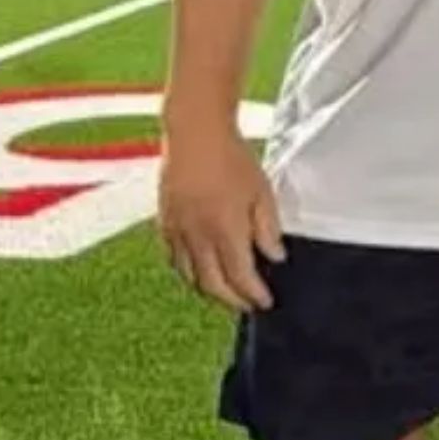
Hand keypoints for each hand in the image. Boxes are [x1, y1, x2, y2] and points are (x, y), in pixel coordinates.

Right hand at [157, 125, 283, 312]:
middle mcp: (196, 237)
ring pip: (189, 276)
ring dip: (209, 290)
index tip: (265, 302)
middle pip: (212, 284)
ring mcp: (176, 232)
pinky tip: (201, 270)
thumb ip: (267, 228)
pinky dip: (189, 272)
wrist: (194, 134)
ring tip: (227, 293)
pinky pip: (174, 260)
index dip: (252, 294)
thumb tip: (275, 258)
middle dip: (231, 300)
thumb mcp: (262, 192)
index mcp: (224, 229)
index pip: (239, 276)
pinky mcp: (164, 223)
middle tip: (247, 305)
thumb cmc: (233, 159)